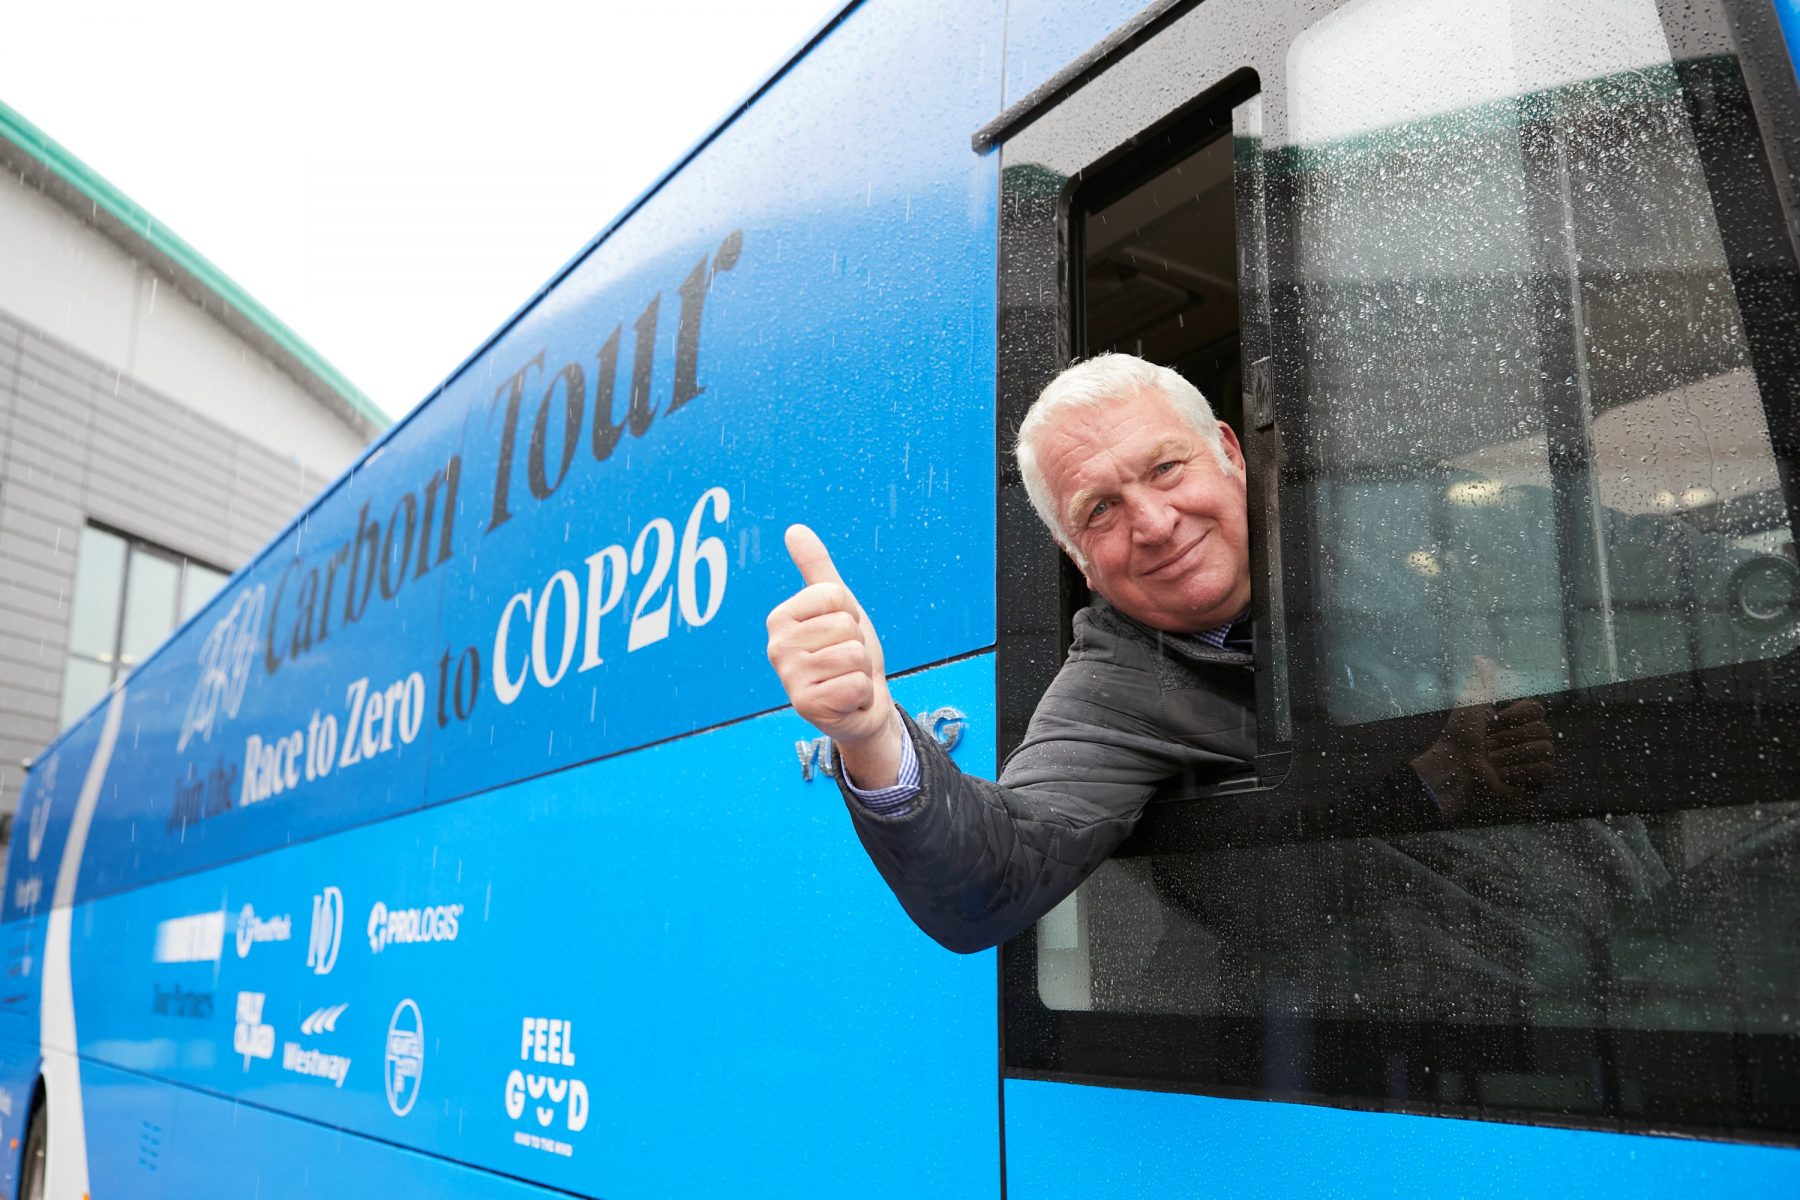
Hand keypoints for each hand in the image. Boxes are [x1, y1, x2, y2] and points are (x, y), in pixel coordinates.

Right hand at [766, 525, 904, 786]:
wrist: (860, 705)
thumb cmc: (847, 652)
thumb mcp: (839, 606)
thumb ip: (816, 568)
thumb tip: (795, 529)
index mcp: (780, 618)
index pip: (835, 596)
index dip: (850, 614)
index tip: (841, 633)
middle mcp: (777, 647)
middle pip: (846, 626)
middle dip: (858, 644)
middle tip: (845, 661)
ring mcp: (789, 678)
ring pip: (853, 655)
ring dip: (861, 670)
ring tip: (847, 679)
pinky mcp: (805, 706)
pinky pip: (855, 685)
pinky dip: (861, 694)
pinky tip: (847, 700)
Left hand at [1412, 658, 1555, 820]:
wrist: (1453, 770)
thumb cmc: (1458, 739)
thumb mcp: (1470, 705)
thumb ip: (1480, 681)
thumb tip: (1481, 657)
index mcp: (1514, 723)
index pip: (1537, 709)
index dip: (1517, 715)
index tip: (1496, 720)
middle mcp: (1525, 741)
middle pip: (1544, 730)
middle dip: (1510, 739)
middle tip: (1489, 748)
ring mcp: (1531, 763)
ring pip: (1546, 749)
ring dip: (1513, 756)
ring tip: (1493, 764)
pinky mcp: (1533, 786)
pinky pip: (1547, 771)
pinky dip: (1522, 773)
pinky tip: (1503, 778)